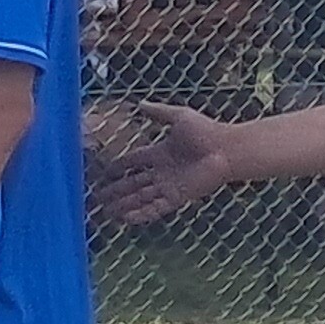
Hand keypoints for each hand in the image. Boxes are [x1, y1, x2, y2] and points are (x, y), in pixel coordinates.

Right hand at [98, 103, 230, 226]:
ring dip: (123, 205)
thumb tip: (139, 104)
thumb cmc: (207, 132)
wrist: (228, 150)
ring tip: (105, 211)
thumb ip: (158, 112)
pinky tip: (125, 219)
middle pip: (133, 183)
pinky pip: (155, 208)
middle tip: (97, 196)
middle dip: (116, 190)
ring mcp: (169, 186)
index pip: (134, 161)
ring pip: (140, 198)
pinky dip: (140, 214)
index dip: (119, 167)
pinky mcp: (177, 197)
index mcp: (161, 153)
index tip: (104, 172)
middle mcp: (162, 172)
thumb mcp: (179, 117)